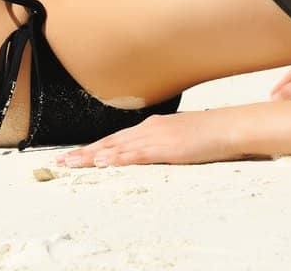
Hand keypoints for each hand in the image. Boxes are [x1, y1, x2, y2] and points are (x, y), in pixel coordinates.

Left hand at [56, 112, 228, 167]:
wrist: (229, 126)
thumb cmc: (209, 133)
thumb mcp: (180, 136)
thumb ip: (162, 142)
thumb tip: (149, 152)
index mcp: (151, 127)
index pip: (115, 139)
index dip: (94, 148)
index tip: (75, 155)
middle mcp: (149, 129)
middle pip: (110, 142)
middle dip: (84, 152)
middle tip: (61, 162)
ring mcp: (156, 137)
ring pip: (118, 148)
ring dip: (93, 156)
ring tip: (73, 163)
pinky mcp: (166, 148)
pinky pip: (138, 154)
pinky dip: (119, 158)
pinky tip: (105, 162)